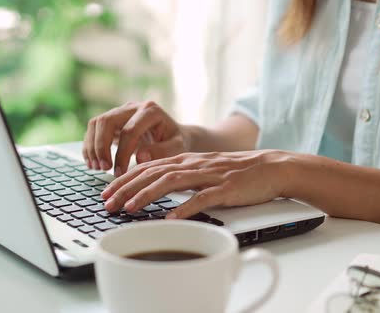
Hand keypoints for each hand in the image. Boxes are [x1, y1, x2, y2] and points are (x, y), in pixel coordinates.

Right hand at [83, 101, 189, 176]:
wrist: (173, 135)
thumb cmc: (176, 142)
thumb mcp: (177, 147)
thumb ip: (162, 151)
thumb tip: (140, 156)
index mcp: (150, 110)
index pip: (130, 130)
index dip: (122, 153)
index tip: (119, 172)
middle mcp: (133, 107)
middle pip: (107, 121)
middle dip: (101, 147)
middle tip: (104, 168)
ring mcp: (121, 111)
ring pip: (96, 123)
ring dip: (92, 146)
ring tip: (97, 167)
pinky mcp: (113, 120)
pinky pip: (94, 129)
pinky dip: (90, 146)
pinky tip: (93, 163)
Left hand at [100, 150, 292, 218]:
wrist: (271, 167)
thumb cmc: (239, 172)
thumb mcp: (206, 169)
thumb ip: (184, 176)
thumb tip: (159, 186)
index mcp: (188, 160)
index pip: (149, 165)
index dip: (126, 177)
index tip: (107, 190)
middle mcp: (195, 164)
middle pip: (153, 172)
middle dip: (127, 187)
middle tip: (107, 202)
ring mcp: (210, 175)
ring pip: (171, 182)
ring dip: (147, 195)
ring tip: (129, 208)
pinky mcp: (225, 188)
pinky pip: (202, 198)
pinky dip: (184, 208)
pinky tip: (170, 219)